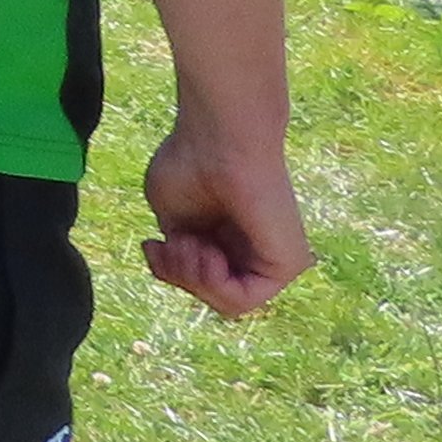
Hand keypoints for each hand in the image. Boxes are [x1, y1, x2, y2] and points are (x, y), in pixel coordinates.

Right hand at [139, 115, 311, 317]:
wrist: (218, 138)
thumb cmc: (191, 162)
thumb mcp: (171, 218)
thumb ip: (179, 253)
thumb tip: (181, 269)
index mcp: (229, 238)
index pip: (198, 281)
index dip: (169, 272)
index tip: (152, 242)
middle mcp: (254, 250)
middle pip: (209, 294)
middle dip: (179, 276)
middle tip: (174, 243)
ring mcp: (274, 259)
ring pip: (225, 304)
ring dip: (193, 279)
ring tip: (192, 244)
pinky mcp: (289, 265)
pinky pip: (243, 301)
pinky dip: (214, 284)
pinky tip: (209, 252)